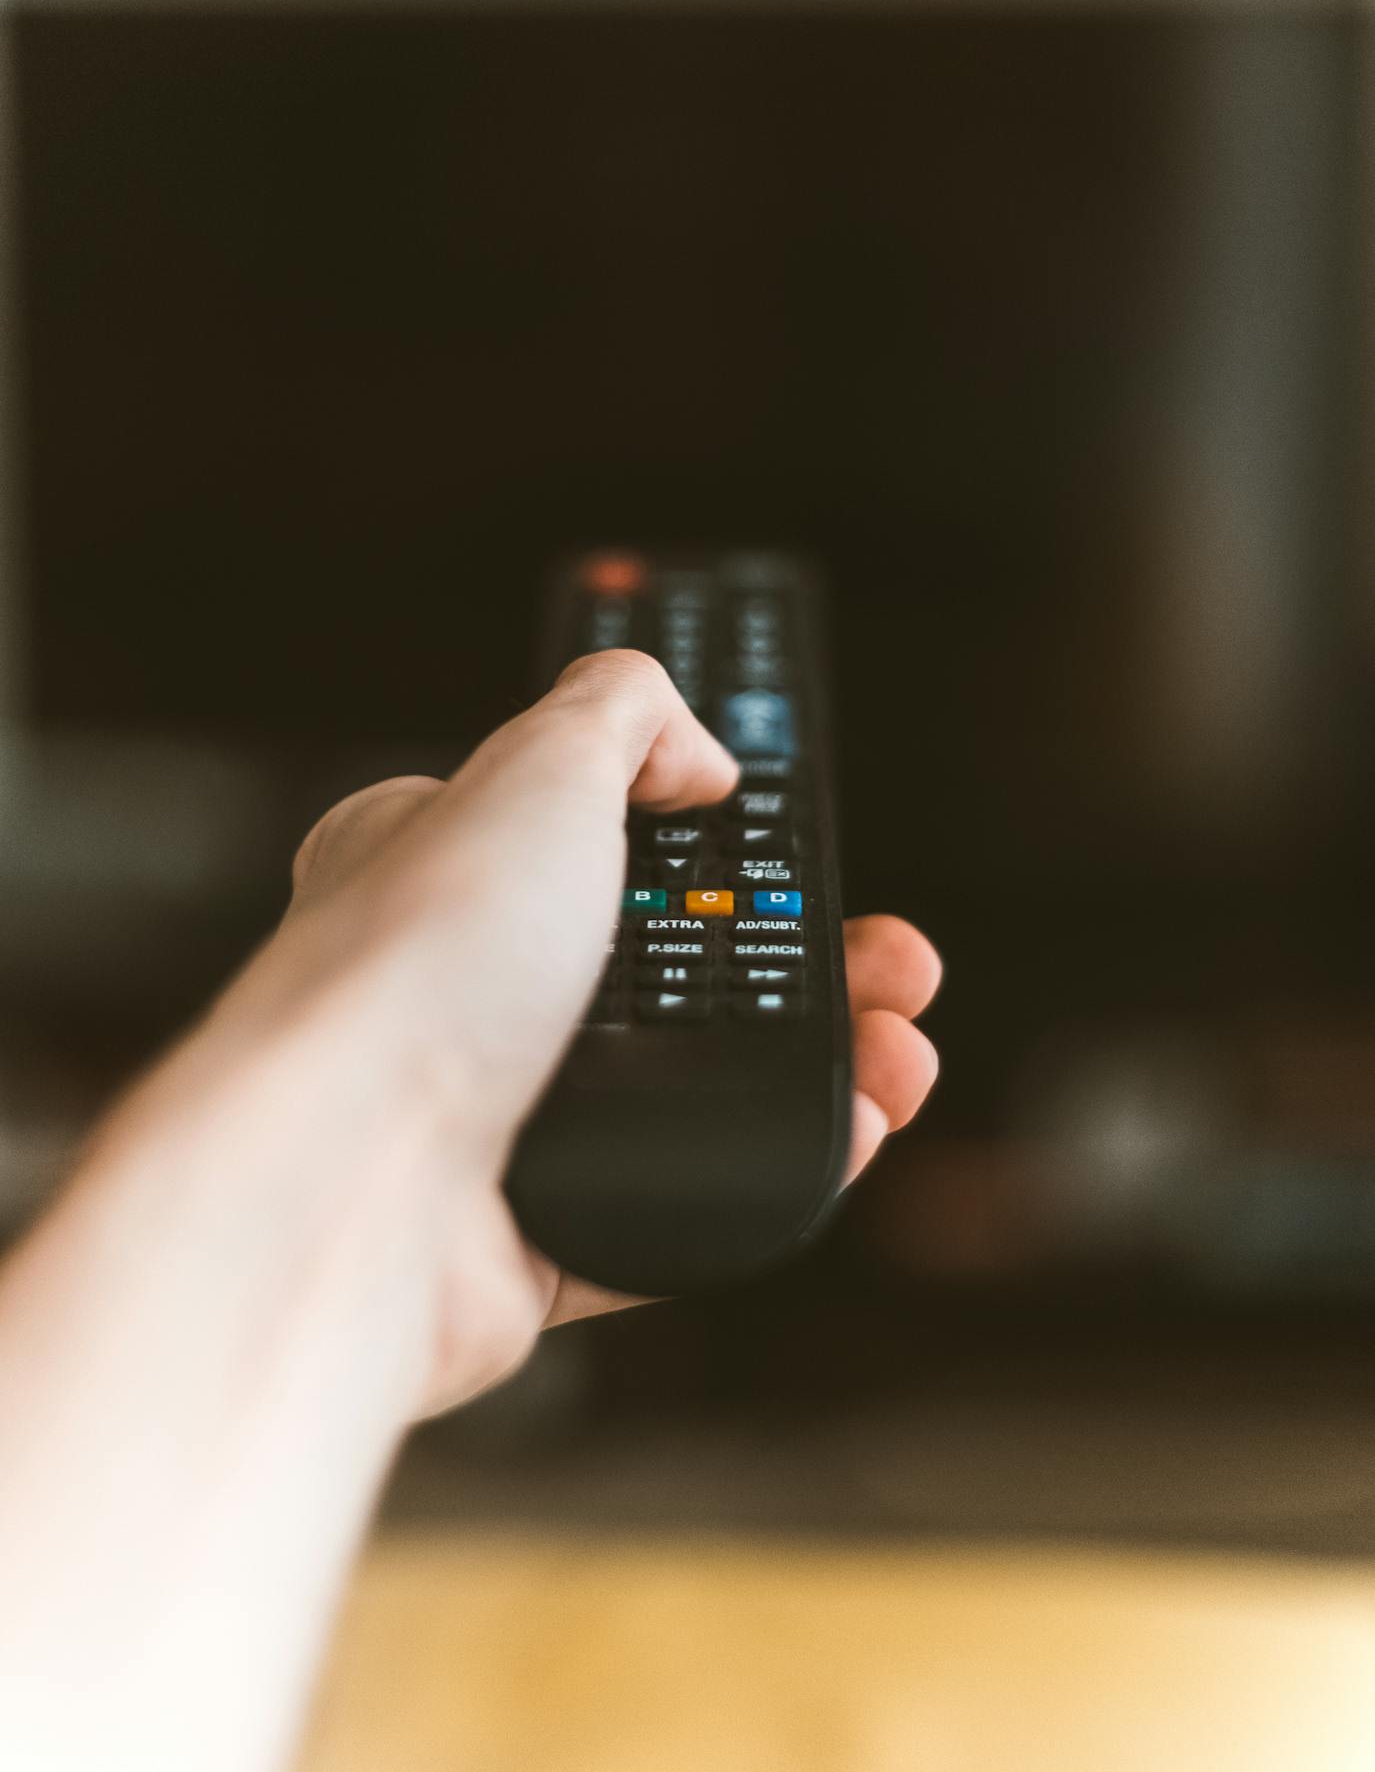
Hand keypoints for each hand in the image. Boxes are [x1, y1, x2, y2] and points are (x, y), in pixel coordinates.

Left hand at [245, 651, 939, 1411]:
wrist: (346, 1183)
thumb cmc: (416, 964)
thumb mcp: (539, 765)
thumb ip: (625, 714)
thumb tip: (698, 750)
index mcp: (440, 865)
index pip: (591, 832)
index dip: (706, 837)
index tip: (795, 843)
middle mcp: (465, 992)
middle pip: (672, 966)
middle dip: (806, 958)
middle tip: (890, 958)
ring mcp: (502, 1119)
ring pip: (695, 1087)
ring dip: (822, 1064)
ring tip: (902, 1053)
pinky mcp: (539, 1234)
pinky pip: (688, 1199)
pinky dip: (779, 1168)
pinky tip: (854, 1130)